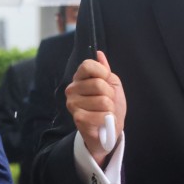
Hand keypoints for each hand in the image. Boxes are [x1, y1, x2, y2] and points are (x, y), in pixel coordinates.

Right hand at [65, 51, 125, 165]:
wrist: (109, 129)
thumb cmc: (109, 105)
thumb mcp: (111, 84)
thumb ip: (105, 70)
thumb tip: (99, 54)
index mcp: (79, 78)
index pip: (88, 65)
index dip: (103, 73)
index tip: (107, 82)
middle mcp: (72, 89)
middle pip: (98, 84)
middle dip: (110, 95)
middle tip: (108, 101)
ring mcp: (73, 104)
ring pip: (102, 101)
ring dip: (110, 108)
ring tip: (105, 112)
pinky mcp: (78, 118)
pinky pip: (101, 115)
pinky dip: (107, 119)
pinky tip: (102, 121)